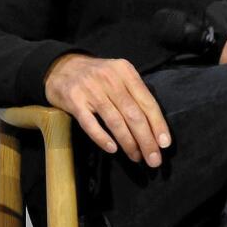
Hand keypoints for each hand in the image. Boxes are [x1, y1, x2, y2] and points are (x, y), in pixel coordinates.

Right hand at [44, 54, 170, 165]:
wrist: (61, 67)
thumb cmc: (97, 77)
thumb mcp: (118, 76)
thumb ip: (135, 94)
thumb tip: (155, 127)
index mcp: (125, 71)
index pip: (147, 101)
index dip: (158, 124)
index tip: (164, 144)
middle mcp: (109, 78)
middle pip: (133, 114)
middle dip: (146, 140)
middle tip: (153, 160)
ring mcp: (90, 89)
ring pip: (115, 121)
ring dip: (128, 143)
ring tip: (136, 157)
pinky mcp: (74, 100)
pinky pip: (90, 124)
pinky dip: (102, 138)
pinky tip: (112, 149)